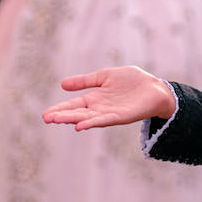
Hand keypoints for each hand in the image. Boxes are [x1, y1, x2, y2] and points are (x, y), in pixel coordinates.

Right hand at [43, 65, 176, 130]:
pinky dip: (91, 123)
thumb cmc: (132, 81)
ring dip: (72, 119)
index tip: (46, 114)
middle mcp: (99, 108)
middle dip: (62, 115)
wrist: (155, 87)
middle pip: (77, 113)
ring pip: (87, 118)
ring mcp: (109, 113)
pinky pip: (104, 120)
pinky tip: (80, 125)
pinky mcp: (121, 116)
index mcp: (95, 98)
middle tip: (46, 118)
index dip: (60, 109)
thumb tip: (62, 84)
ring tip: (57, 120)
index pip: (74, 105)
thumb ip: (85, 81)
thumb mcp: (105, 76)